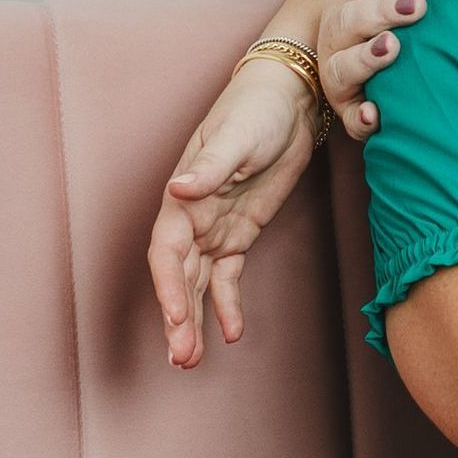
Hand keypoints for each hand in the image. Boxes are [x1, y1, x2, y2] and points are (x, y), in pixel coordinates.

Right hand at [147, 60, 317, 366]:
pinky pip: (229, 275)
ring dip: (194, 320)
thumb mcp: (238, 136)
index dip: (168, 286)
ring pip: (199, 284)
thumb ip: (210, 167)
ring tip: (191, 360)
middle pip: (178, 276)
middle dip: (177, 318)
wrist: (291, 96)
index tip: (177, 317)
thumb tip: (178, 189)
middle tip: (182, 358)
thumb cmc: (257, 108)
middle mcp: (193, 217)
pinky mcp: (242, 231)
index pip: (167, 251)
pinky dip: (228, 303)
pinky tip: (232, 332)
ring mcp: (216, 227)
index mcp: (183, 196)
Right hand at [317, 0, 437, 140]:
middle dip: (383, 10)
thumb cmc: (406, 25)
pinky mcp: (348, 110)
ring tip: (393, 47)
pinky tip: (375, 114)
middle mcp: (338, 35)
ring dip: (367, 56)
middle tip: (418, 6)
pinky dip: (361, 118)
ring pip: (342, 66)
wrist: (379, 72)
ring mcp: (339, 75)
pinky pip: (350, 118)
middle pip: (350, 18)